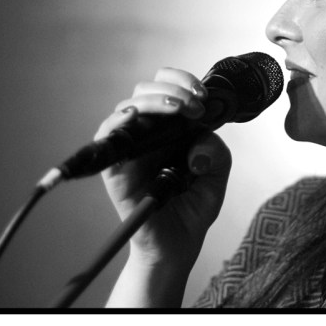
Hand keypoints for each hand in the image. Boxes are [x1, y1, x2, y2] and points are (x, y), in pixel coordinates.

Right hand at [98, 67, 231, 271]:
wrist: (179, 244)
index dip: (182, 81)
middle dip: (173, 90)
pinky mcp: (115, 168)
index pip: (167, 87)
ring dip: (154, 101)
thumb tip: (196, 141)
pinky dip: (117, 122)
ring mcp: (130, 149)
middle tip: (195, 106)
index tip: (203, 94)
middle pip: (145, 90)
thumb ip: (216, 150)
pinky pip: (106, 138)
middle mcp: (147, 132)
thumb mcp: (218, 172)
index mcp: (171, 127)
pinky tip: (134, 116)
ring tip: (179, 109)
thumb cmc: (193, 206)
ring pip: (128, 107)